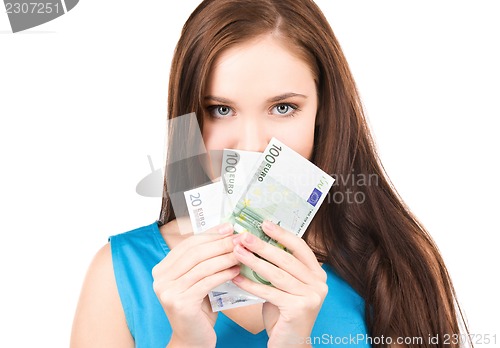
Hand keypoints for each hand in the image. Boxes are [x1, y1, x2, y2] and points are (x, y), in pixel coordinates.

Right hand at [152, 223, 238, 347]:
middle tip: (240, 239)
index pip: (189, 244)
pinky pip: (207, 282)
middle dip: (220, 243)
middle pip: (195, 252)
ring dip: (225, 257)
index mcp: (162, 269)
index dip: (210, 233)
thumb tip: (226, 233)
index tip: (229, 228)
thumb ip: (205, 260)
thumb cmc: (199, 308)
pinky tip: (236, 270)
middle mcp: (160, 278)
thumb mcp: (198, 280)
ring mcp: (168, 291)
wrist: (192, 340)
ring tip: (242, 253)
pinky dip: (223, 274)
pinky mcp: (180, 303)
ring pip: (203, 266)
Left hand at [231, 221, 327, 347]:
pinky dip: (251, 284)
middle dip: (262, 246)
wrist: (290, 344)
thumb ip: (278, 268)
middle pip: (286, 259)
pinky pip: (269, 292)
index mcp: (317, 274)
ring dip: (253, 262)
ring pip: (276, 274)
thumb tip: (255, 243)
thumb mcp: (284, 287)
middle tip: (243, 236)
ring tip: (237, 253)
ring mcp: (311, 296)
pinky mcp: (299, 309)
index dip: (282, 234)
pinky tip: (237, 278)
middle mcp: (319, 283)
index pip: (299, 247)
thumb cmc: (284, 313)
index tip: (264, 223)